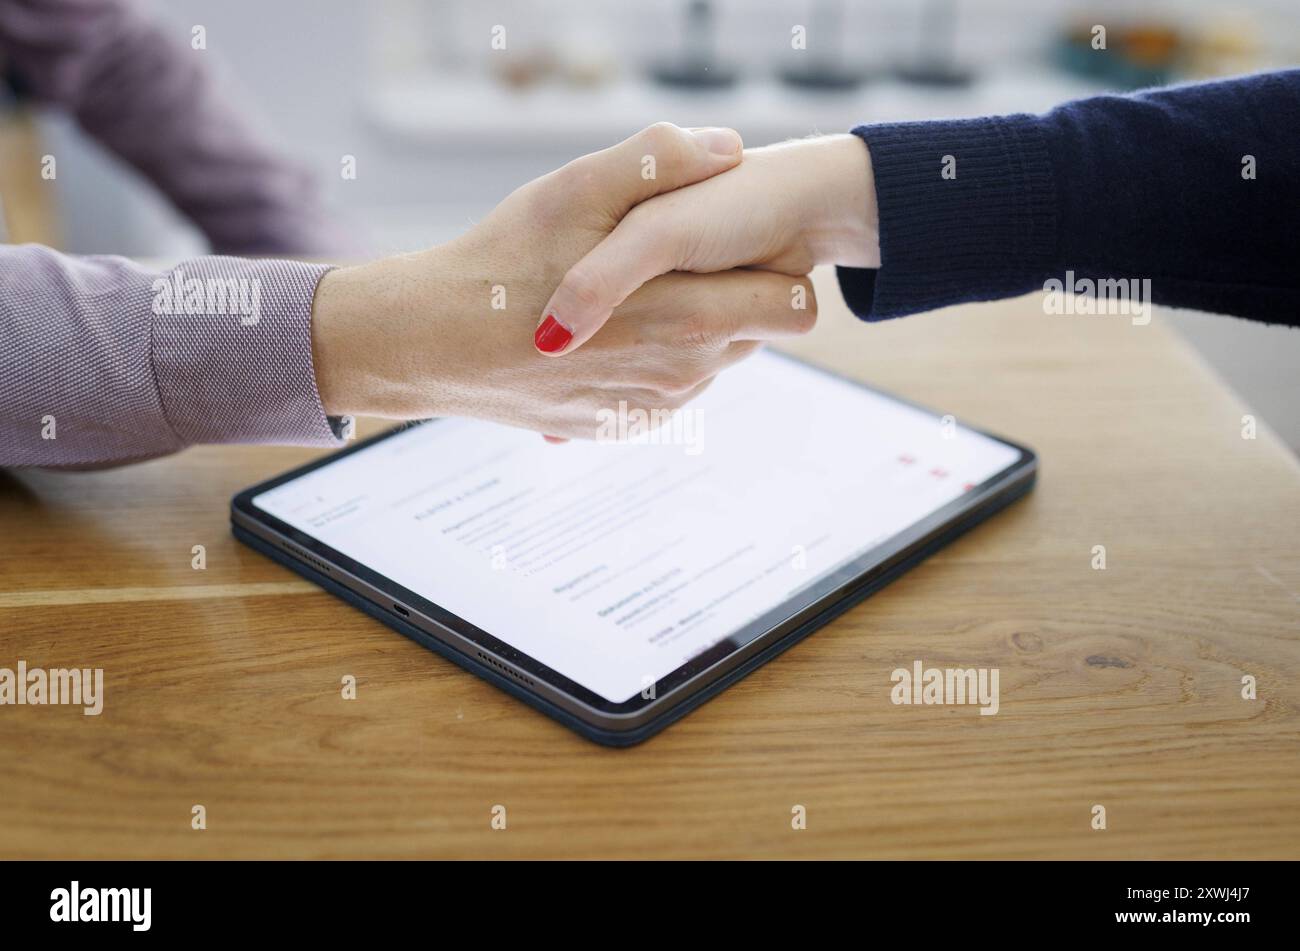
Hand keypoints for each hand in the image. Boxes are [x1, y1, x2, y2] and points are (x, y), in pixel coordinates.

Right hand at [311, 124, 816, 438]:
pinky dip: (656, 356)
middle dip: (734, 290)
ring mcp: (654, 408)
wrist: (434, 343)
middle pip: (758, 329)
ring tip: (632, 292)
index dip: (777, 265)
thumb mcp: (575, 189)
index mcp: (688, 320)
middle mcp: (682, 377)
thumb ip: (660, 162)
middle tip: (669, 258)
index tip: (732, 240)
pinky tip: (607, 330)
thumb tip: (730, 147)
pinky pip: (671, 387)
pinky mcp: (624, 425)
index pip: (798, 308)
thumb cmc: (502, 260)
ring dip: (694, 322)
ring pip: (715, 359)